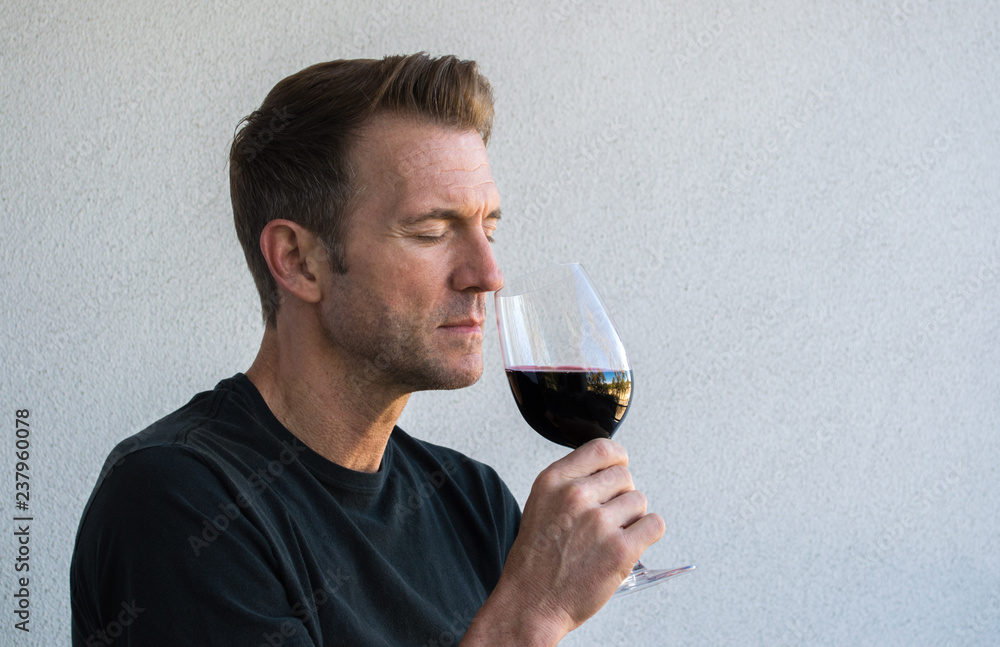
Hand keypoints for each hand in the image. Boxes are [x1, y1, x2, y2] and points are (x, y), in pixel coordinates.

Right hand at [463, 438, 665, 645]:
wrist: (531, 603)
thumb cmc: (536, 560)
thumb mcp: (540, 504)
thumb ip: (570, 482)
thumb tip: (607, 469)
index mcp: (554, 481)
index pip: (602, 448)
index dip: (617, 458)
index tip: (619, 467)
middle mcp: (576, 496)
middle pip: (624, 476)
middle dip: (620, 496)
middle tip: (606, 519)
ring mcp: (599, 522)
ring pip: (639, 501)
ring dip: (631, 518)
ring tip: (609, 537)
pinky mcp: (620, 549)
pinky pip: (654, 525)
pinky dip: (647, 534)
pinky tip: (629, 544)